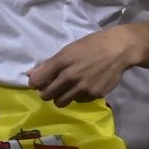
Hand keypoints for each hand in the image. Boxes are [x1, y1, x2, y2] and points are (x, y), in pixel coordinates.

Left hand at [28, 26, 143, 103]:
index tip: (39, 83)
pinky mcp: (94, 95)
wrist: (118, 49)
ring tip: (68, 89)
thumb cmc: (91, 45)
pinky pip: (79, 101)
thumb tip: (30, 75)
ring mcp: (83, 87)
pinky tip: (84, 87)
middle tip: (53, 88)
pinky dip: (78, 96)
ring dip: (61, 98)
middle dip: (47, 93)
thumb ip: (49, 64)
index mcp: (61, 62)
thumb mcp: (68, 50)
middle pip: (47, 96)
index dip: (36, 84)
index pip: (38, 81)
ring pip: (61, 102)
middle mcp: (70, 76)